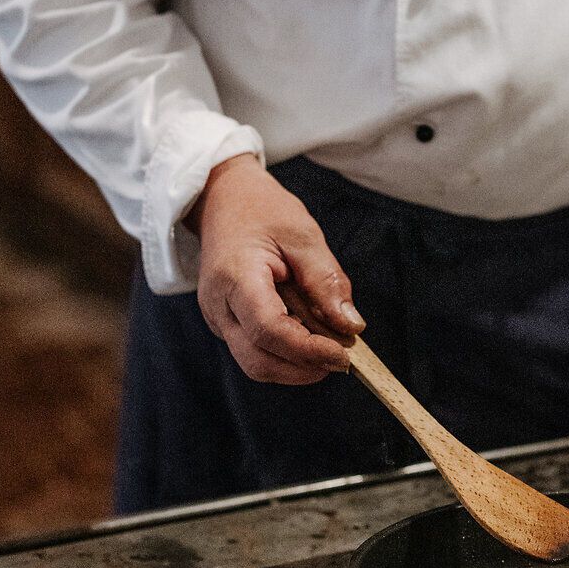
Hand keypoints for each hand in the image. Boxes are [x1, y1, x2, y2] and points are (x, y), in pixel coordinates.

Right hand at [188, 154, 364, 384]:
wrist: (222, 199)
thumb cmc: (262, 210)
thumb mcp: (303, 235)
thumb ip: (326, 281)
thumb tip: (351, 326)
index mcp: (235, 277)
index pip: (269, 330)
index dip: (308, 350)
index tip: (343, 354)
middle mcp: (218, 306)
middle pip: (258, 361)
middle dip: (303, 368)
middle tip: (342, 357)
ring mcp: (217, 318)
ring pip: (256, 363)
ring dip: (296, 364)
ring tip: (327, 342)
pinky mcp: (226, 323)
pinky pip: (255, 350)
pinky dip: (286, 352)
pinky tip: (308, 333)